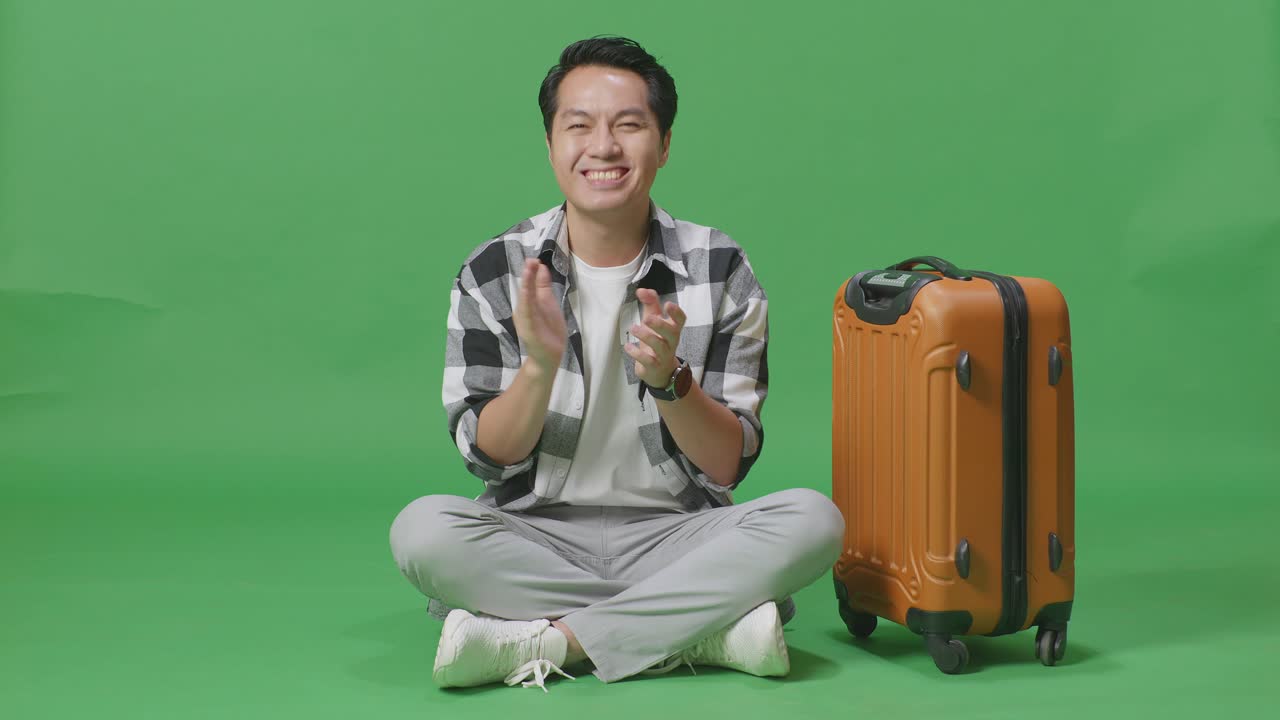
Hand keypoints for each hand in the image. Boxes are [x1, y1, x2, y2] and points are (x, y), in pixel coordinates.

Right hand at [513, 258, 566, 373]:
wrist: (549, 356)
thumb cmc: (548, 329)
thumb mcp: (547, 303)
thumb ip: (543, 286)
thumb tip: (541, 266)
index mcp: (529, 303)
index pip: (529, 284)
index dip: (531, 271)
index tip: (535, 258)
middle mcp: (524, 310)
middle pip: (525, 290)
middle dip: (528, 276)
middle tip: (531, 260)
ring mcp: (526, 321)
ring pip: (525, 302)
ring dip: (526, 287)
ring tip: (528, 272)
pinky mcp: (529, 332)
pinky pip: (528, 317)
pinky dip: (527, 306)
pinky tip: (527, 295)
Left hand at [625, 288, 686, 387]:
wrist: (661, 372)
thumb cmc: (658, 341)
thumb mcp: (655, 322)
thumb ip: (650, 304)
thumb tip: (642, 290)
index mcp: (673, 329)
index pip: (681, 320)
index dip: (676, 312)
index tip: (668, 304)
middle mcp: (671, 342)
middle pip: (672, 332)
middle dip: (660, 324)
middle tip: (647, 318)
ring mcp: (663, 355)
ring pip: (659, 346)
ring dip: (646, 336)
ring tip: (633, 328)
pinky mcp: (654, 366)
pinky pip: (647, 360)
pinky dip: (636, 353)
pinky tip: (628, 347)